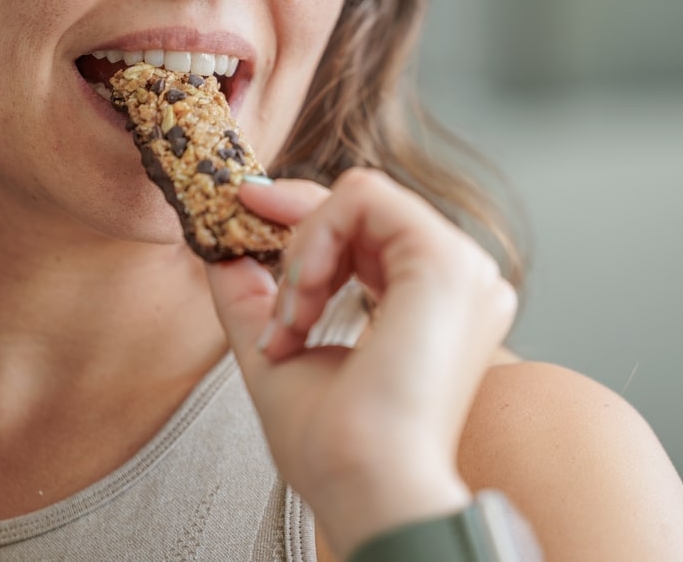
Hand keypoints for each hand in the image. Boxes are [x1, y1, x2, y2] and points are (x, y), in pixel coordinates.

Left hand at [205, 168, 517, 557]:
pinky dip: (317, 239)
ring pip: (363, 197)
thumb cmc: (335, 447)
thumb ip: (255, 299)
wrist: (364, 486)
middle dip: (297, 234)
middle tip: (249, 245)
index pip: (373, 233)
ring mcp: (462, 269)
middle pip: (368, 208)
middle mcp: (461, 283)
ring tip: (293, 317)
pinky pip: (365, 198)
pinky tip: (305, 297)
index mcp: (436, 306)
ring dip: (305, 250)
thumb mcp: (282, 353)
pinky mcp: (444, 260)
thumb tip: (221, 251)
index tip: (247, 205)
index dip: (310, 218)